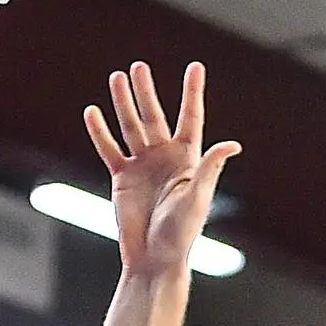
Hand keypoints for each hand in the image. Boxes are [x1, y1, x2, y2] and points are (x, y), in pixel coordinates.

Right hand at [84, 61, 236, 285]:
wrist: (154, 258)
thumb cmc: (182, 233)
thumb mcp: (198, 197)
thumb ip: (209, 167)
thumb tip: (232, 145)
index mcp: (188, 159)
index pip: (191, 118)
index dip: (192, 92)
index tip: (195, 67)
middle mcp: (165, 157)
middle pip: (155, 116)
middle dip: (146, 92)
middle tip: (139, 67)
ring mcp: (142, 166)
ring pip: (131, 127)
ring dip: (124, 103)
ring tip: (116, 77)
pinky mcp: (122, 178)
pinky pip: (109, 149)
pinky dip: (100, 132)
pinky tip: (93, 112)